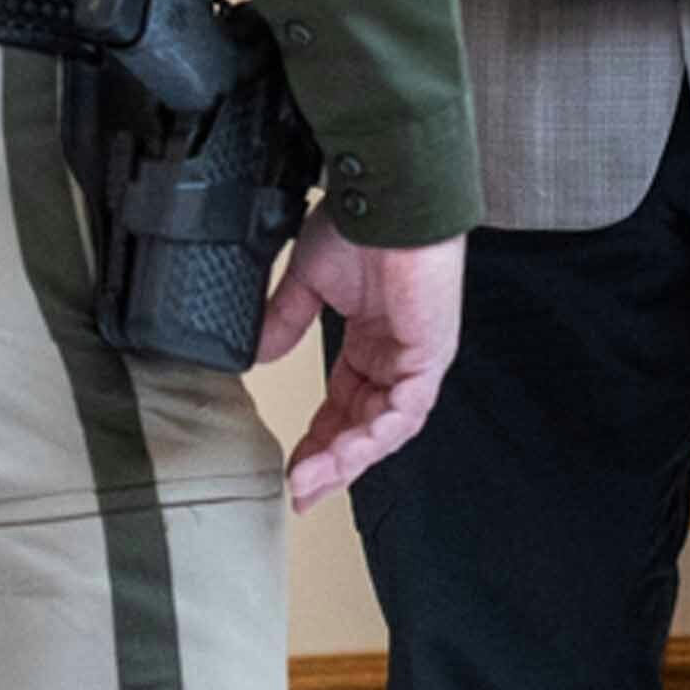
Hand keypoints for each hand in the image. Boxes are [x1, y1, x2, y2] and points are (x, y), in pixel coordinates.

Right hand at [252, 219, 465, 508]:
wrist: (382, 197)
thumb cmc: (357, 224)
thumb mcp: (307, 281)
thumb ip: (286, 320)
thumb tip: (258, 354)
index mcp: (371, 339)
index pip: (344, 406)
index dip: (317, 441)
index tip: (291, 470)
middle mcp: (396, 354)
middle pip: (364, 427)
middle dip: (332, 464)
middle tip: (301, 492)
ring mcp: (416, 357)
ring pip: (385, 429)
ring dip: (347, 459)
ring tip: (311, 481)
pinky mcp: (430, 354)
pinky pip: (406, 411)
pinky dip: (375, 436)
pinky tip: (344, 453)